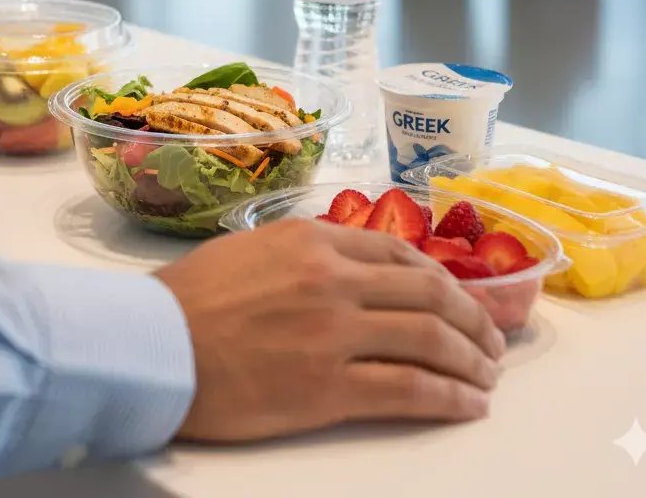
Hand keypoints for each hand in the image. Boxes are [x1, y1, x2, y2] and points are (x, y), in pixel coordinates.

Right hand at [156, 220, 504, 441]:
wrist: (154, 346)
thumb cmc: (191, 297)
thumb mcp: (253, 249)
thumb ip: (307, 252)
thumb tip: (351, 267)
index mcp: (312, 240)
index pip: (401, 254)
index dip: (445, 280)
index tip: (463, 298)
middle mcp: (333, 278)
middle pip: (430, 296)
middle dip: (475, 320)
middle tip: (491, 340)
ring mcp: (334, 332)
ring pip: (431, 340)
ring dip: (472, 360)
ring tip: (488, 376)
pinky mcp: (328, 387)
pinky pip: (409, 389)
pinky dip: (450, 398)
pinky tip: (468, 405)